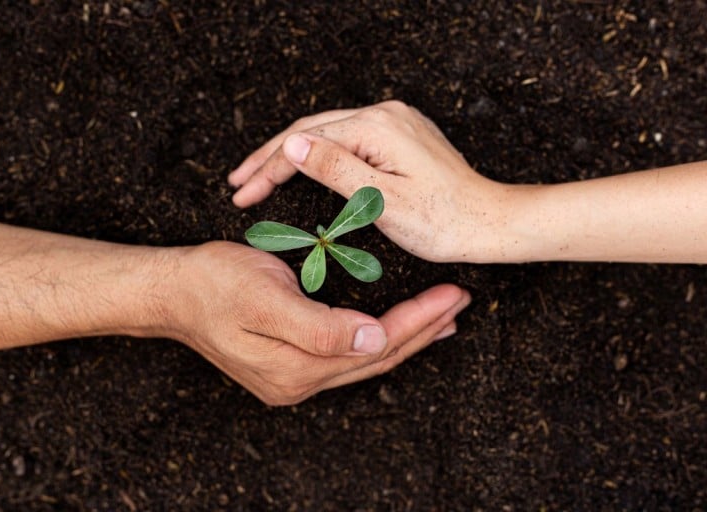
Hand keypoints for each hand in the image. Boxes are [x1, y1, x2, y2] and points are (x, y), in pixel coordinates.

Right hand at [160, 241, 469, 404]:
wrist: (172, 294)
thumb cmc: (213, 284)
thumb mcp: (264, 296)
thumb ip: (318, 326)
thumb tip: (374, 341)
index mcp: (295, 368)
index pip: (375, 346)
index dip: (417, 320)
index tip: (450, 294)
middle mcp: (298, 382)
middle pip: (377, 359)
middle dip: (422, 329)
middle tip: (459, 301)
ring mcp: (292, 379)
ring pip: (364, 361)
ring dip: (406, 337)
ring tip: (441, 319)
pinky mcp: (288, 366)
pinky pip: (345, 357)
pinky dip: (376, 340)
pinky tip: (392, 329)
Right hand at [229, 101, 512, 262]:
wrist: (490, 222)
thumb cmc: (443, 221)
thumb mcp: (382, 201)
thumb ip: (334, 169)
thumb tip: (291, 144)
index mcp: (377, 128)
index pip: (306, 142)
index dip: (269, 168)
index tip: (242, 194)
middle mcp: (385, 115)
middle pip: (311, 130)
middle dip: (270, 157)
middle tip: (238, 183)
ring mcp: (394, 122)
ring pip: (327, 132)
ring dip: (291, 154)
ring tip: (259, 176)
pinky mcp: (400, 136)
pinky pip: (348, 138)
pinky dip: (319, 154)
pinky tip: (301, 166)